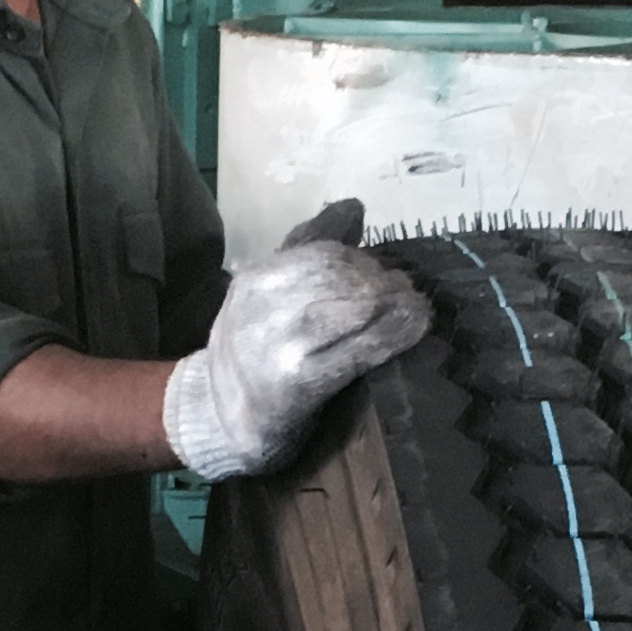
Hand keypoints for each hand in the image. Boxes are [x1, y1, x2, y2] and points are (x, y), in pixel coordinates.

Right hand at [163, 200, 427, 482]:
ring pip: (355, 305)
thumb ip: (307, 252)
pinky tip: (414, 330)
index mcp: (256, 280)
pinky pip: (360, 349)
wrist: (215, 422)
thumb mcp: (267, 297)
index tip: (386, 273)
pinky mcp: (299, 384)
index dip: (363, 260)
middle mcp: (264, 306)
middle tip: (410, 293)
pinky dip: (395, 334)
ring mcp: (280, 345)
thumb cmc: (252, 358)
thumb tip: (354, 208)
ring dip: (397, 304)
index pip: (322, 252)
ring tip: (416, 310)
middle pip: (342, 276)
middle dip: (384, 281)